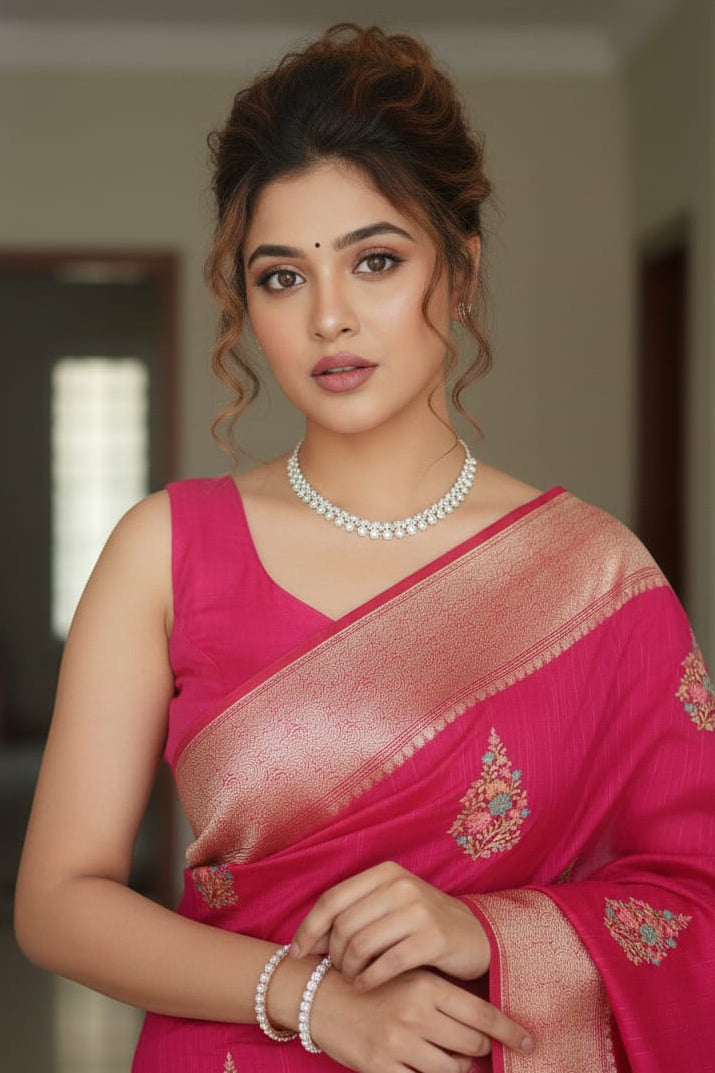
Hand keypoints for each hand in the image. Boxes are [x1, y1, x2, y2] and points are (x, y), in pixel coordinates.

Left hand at [290, 861, 490, 990]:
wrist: (474, 935)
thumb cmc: (421, 924)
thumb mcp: (389, 907)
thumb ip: (353, 915)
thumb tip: (307, 942)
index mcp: (385, 873)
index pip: (332, 899)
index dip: (309, 928)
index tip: (297, 953)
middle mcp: (400, 886)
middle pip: (344, 925)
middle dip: (333, 955)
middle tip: (336, 971)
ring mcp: (418, 911)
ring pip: (361, 946)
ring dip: (349, 970)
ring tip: (352, 978)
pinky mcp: (432, 939)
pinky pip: (386, 964)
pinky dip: (368, 979)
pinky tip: (366, 985)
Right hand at [310, 965, 531, 1072]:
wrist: (322, 995)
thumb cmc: (373, 983)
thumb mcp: (410, 977)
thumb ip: (444, 996)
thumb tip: (484, 1024)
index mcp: (427, 985)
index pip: (482, 1015)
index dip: (510, 1032)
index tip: (530, 1042)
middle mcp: (416, 1013)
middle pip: (471, 1045)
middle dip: (478, 1050)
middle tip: (473, 1047)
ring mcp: (398, 1043)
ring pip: (451, 1070)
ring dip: (455, 1066)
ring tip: (444, 1055)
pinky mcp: (381, 1068)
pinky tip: (423, 1065)